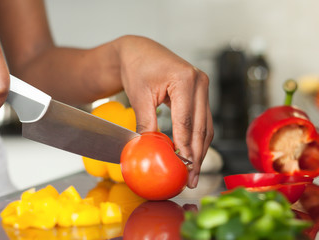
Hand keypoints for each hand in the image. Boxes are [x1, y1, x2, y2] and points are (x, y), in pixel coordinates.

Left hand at [114, 35, 213, 187]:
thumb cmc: (137, 68)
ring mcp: (202, 87)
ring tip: (194, 172)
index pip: (186, 121)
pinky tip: (193, 154)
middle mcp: (199, 82)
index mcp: (185, 79)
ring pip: (206, 126)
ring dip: (200, 150)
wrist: (139, 52)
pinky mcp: (199, 94)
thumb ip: (147, 123)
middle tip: (192, 178)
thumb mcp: (139, 96)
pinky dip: (198, 139)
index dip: (186, 147)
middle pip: (201, 127)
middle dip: (196, 155)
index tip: (183, 167)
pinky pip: (202, 120)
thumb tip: (150, 149)